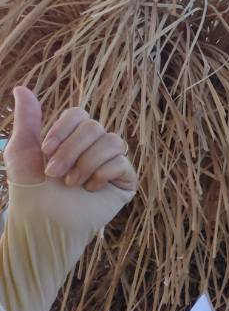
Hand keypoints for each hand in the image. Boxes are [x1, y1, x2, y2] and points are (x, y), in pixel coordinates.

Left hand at [6, 87, 136, 191]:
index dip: (64, 129)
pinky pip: (123, 163)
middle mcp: (94, 147)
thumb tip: (22, 88)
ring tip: (71, 183)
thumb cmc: (30, 189)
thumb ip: (27, 119)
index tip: (45, 151)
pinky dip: (102, 174)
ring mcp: (111, 162)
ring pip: (112, 141)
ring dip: (87, 162)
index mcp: (72, 137)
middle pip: (95, 127)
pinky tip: (89, 190)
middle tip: (55, 174)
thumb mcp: (22, 150)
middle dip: (72, 151)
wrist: (44, 221)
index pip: (79, 115)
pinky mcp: (125, 180)